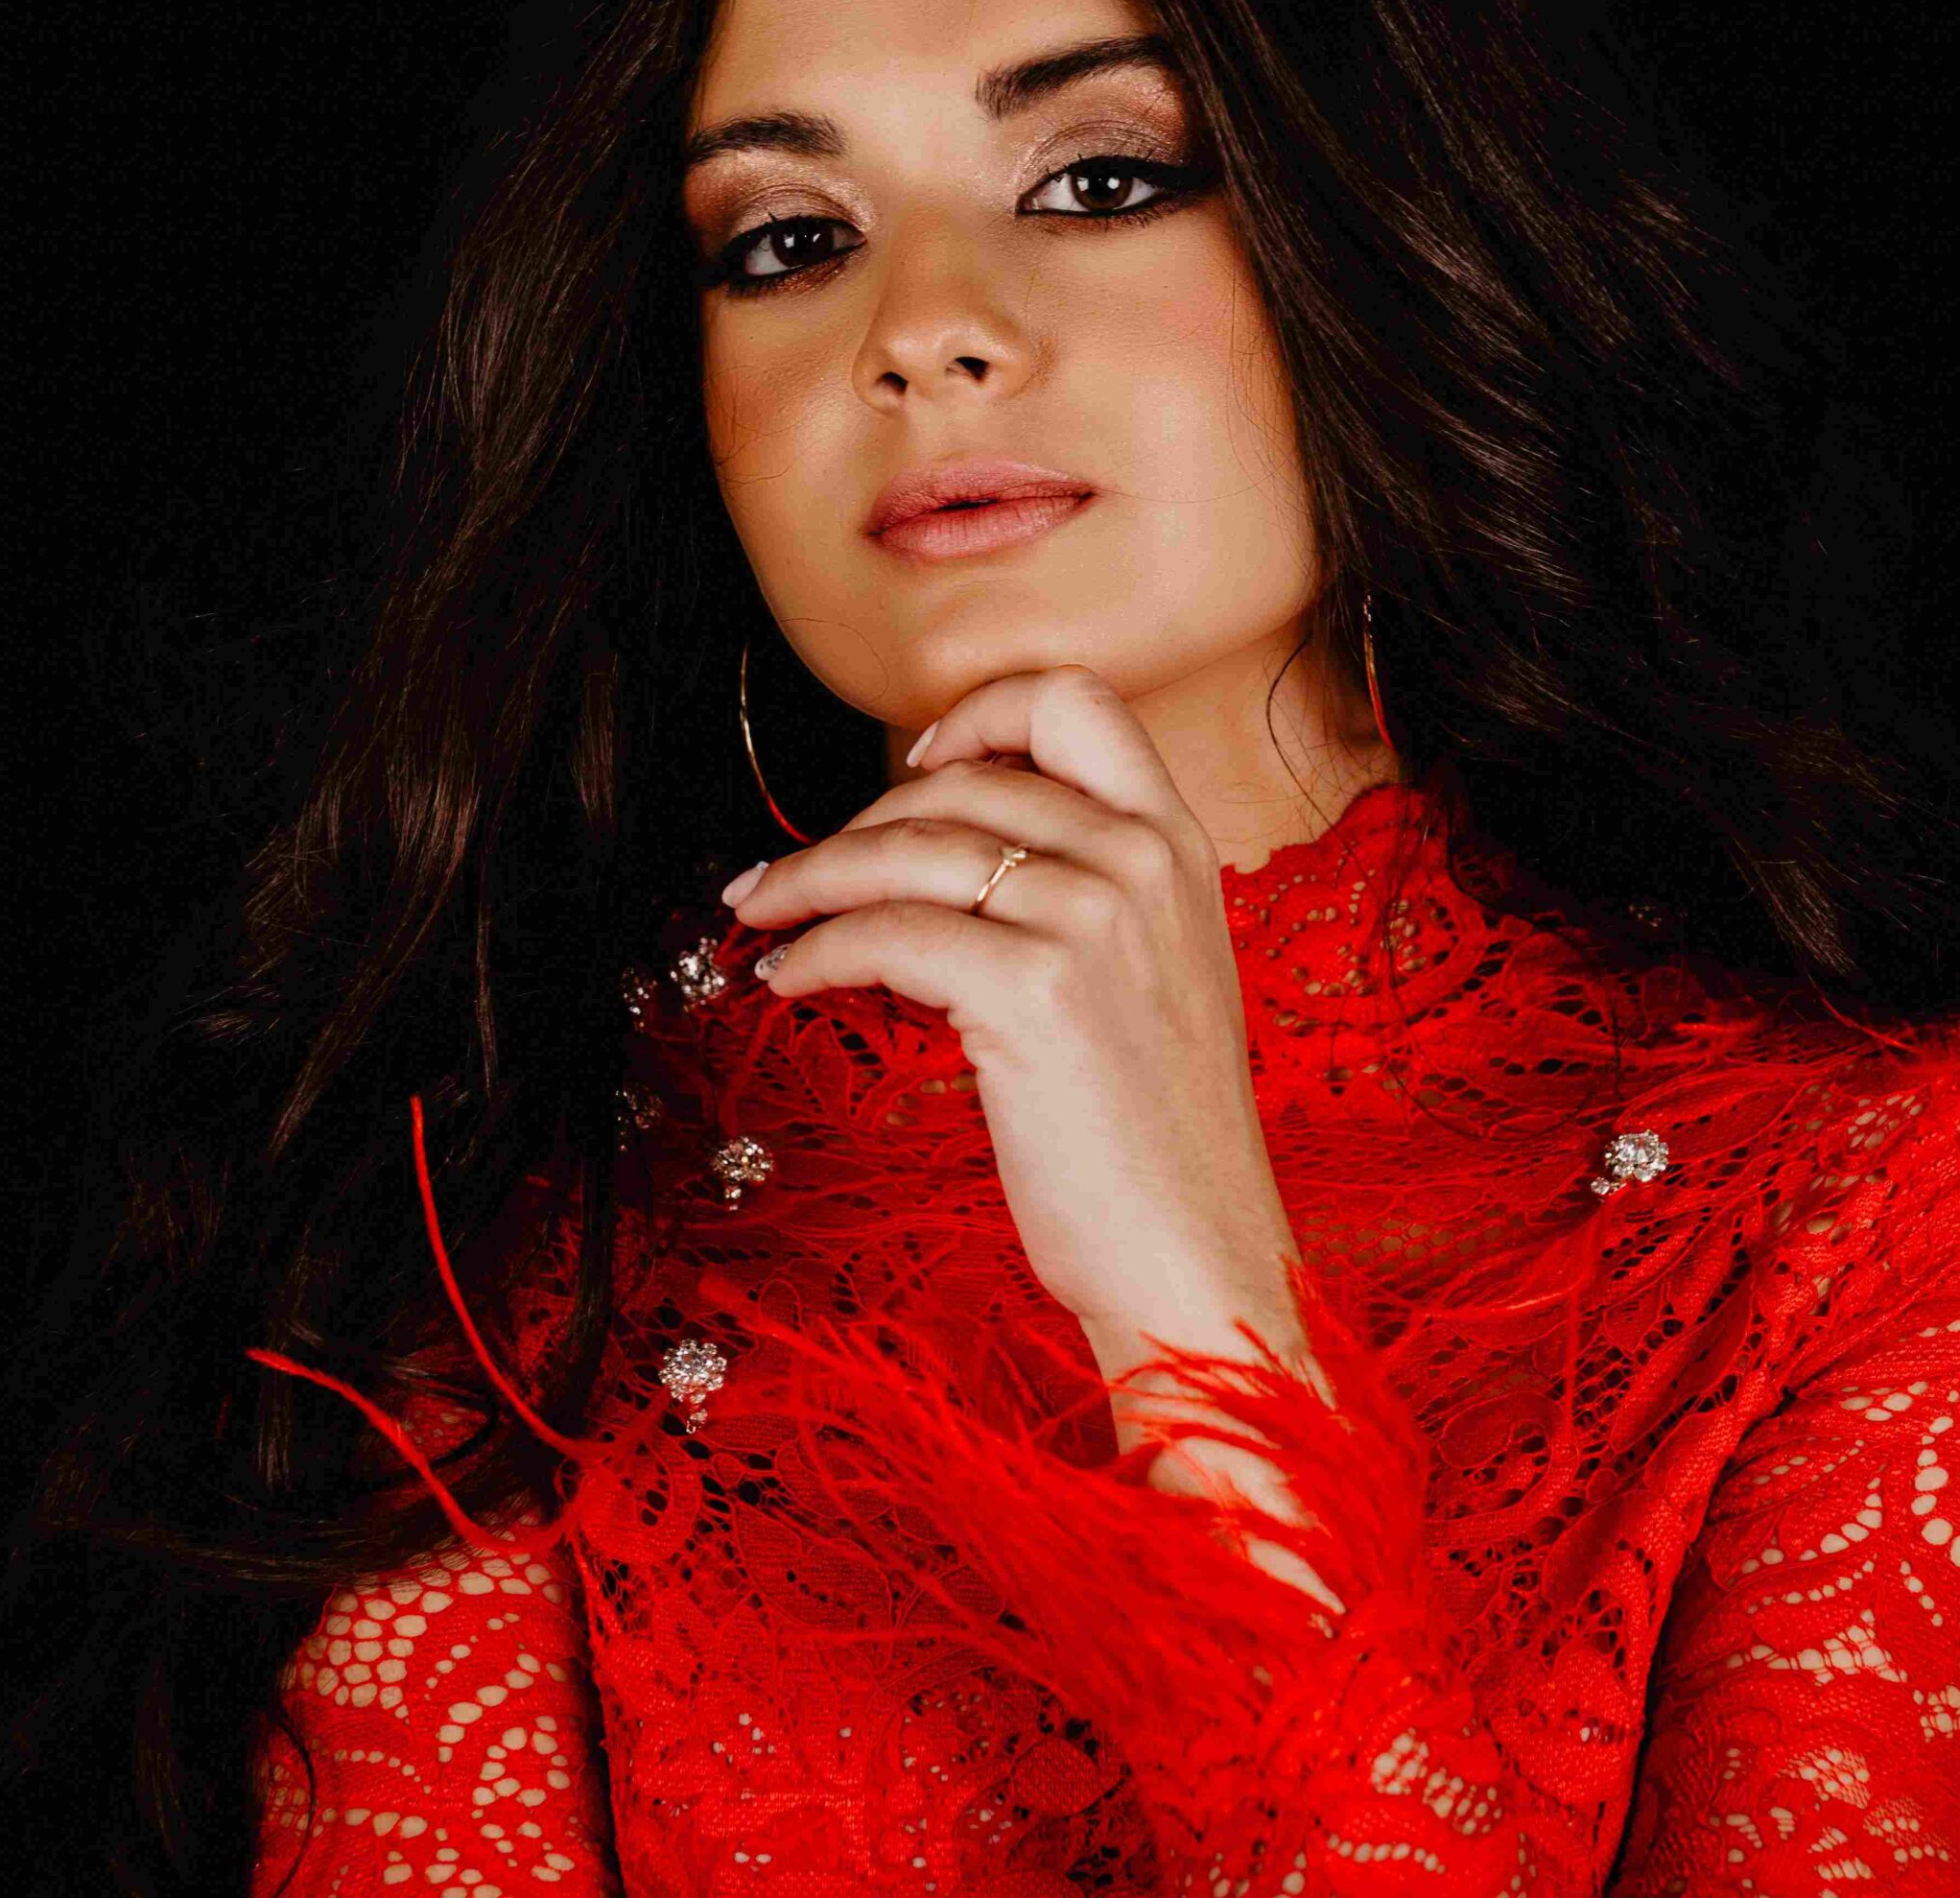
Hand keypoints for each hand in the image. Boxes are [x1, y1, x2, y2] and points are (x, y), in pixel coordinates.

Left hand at [723, 664, 1306, 1361]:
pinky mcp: (1033, 993)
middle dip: (856, 822)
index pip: (1077, 702)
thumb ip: (1094, 894)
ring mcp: (1092, 923)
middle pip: (960, 783)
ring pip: (908, 848)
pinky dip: (817, 948)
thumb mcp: (1159, 976)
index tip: (917, 764)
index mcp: (1180, 846)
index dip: (982, 713)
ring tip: (760, 912)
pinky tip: (790, 978)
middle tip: (792, 873)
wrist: (1199, 1259)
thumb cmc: (1162, 1141)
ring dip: (810, 877)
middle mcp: (1143, 862)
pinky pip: (887, 933)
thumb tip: (951, 854)